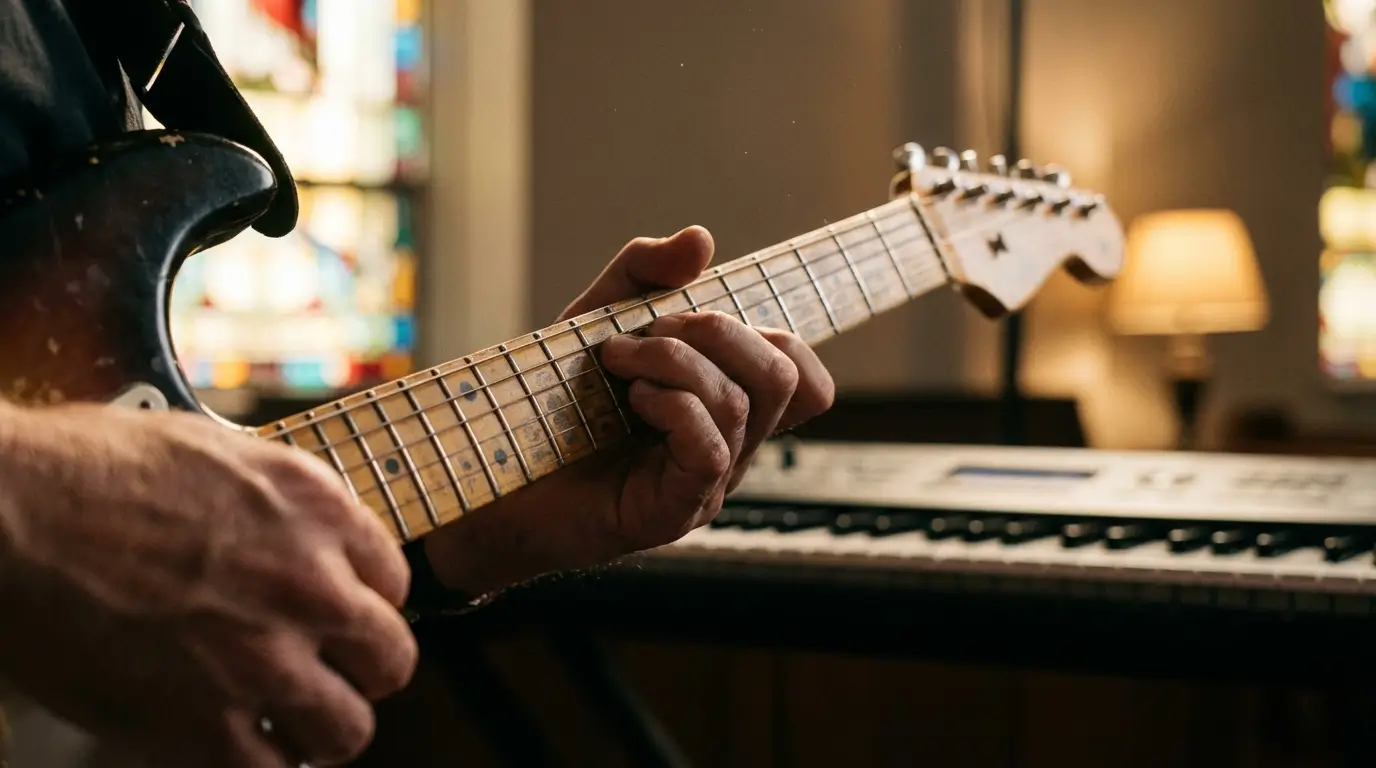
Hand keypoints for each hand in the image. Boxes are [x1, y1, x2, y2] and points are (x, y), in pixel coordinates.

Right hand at [0, 403, 416, 767]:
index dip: (362, 602)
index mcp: (316, 510)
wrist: (9, 512)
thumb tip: (302, 531)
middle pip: (390, 657)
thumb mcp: (217, 451)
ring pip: (348, 729)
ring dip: (322, 725)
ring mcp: (263, 658)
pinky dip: (259, 762)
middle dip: (361, 668)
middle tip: (326, 671)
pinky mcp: (204, 721)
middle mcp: (309, 584)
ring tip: (289, 720)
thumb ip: (279, 502)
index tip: (336, 614)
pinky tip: (233, 743)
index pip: (393, 580)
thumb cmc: (88, 468)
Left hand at [422, 226, 833, 591]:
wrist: (486, 473)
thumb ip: (646, 273)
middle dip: (718, 331)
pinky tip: (630, 400)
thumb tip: (701, 240)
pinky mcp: (673, 512)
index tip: (694, 318)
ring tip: (616, 360)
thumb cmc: (546, 403)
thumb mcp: (597, 317)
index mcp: (725, 407)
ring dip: (674, 360)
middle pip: (784, 378)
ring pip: (743, 406)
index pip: (804, 378)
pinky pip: (711, 449)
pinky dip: (672, 405)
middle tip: (649, 330)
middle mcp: (729, 449)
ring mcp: (706, 485)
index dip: (773, 334)